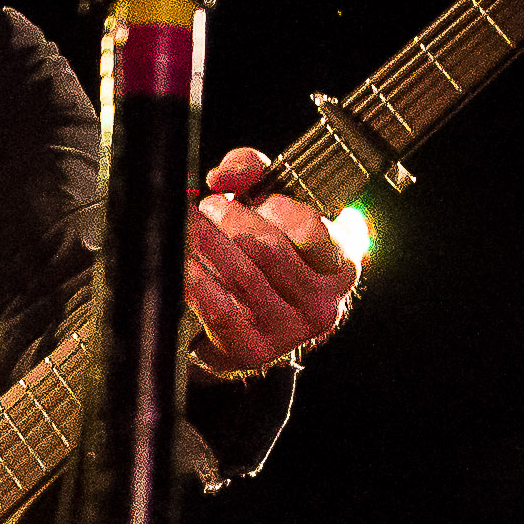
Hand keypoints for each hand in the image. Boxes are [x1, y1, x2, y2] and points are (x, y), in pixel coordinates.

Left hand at [185, 148, 357, 373]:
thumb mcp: (270, 205)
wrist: (254, 322)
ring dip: (207, 246)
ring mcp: (291, 331)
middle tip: (207, 207)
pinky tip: (183, 264)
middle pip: (269, 250)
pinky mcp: (256, 350)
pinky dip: (197, 282)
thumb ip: (253, 172)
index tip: (249, 196)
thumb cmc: (268, 255)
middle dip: (230, 220)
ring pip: (243, 277)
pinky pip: (221, 310)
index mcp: (340, 264)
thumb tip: (225, 174)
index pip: (310, 229)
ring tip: (187, 226)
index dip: (274, 207)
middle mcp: (323, 303)